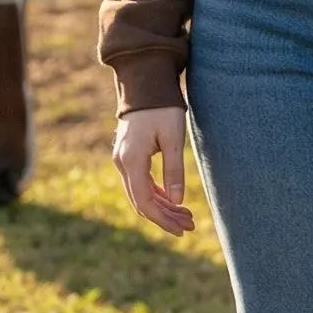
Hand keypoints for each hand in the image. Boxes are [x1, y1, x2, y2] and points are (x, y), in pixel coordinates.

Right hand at [113, 106, 194, 234]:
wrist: (146, 83)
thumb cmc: (163, 108)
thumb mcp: (174, 138)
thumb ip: (174, 170)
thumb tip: (176, 201)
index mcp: (132, 160)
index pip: (145, 201)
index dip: (163, 219)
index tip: (182, 229)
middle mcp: (122, 163)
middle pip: (141, 202)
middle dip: (165, 217)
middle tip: (190, 226)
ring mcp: (123, 160)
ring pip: (140, 194)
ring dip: (162, 207)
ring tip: (186, 217)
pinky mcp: (128, 156)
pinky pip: (140, 183)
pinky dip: (156, 194)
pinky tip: (173, 201)